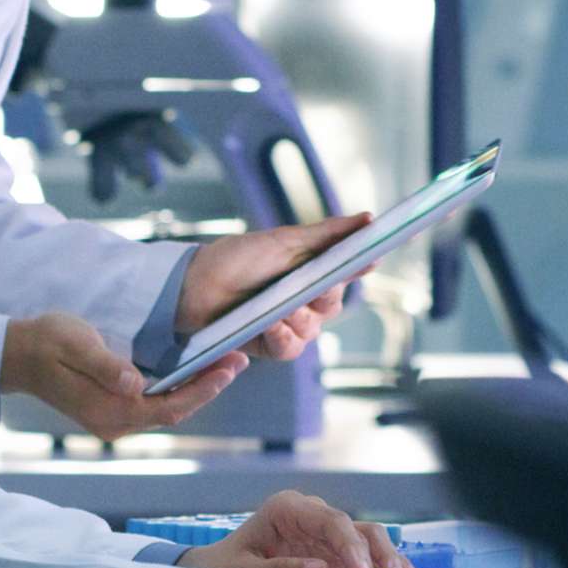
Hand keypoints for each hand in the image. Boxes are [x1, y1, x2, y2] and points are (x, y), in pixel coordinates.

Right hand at [0, 311, 240, 438]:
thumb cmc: (48, 342)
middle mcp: (115, 424)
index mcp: (109, 410)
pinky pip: (155, 406)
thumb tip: (134, 383)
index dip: (203, 389)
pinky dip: (179, 390)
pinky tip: (196, 373)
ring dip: (198, 390)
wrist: (19, 354)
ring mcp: (114, 421)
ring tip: (226, 365)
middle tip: (238, 361)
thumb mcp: (77, 344)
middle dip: (209, 388)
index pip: (169, 407)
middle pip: (175, 412)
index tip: (229, 367)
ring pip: (167, 410)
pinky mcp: (113, 411)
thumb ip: (106, 365)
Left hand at [178, 490, 416, 567]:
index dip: (351, 547)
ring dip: (387, 561)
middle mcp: (312, 516)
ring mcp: (325, 535)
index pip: (331, 522)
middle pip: (356, 528)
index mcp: (288, 508)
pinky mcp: (333, 556)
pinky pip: (365, 558)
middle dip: (378, 554)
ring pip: (368, 540)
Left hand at [180, 213, 373, 361]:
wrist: (195, 284)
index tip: (373, 257)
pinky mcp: (269, 345)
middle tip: (309, 287)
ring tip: (275, 307)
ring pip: (312, 329)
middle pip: (333, 305)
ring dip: (295, 318)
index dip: (361, 265)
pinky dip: (282, 337)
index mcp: (310, 270)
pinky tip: (269, 326)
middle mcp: (303, 299)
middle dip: (321, 296)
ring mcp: (287, 323)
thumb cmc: (237, 257)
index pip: (347, 271)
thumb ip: (328, 234)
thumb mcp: (285, 240)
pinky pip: (291, 348)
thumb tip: (368, 219)